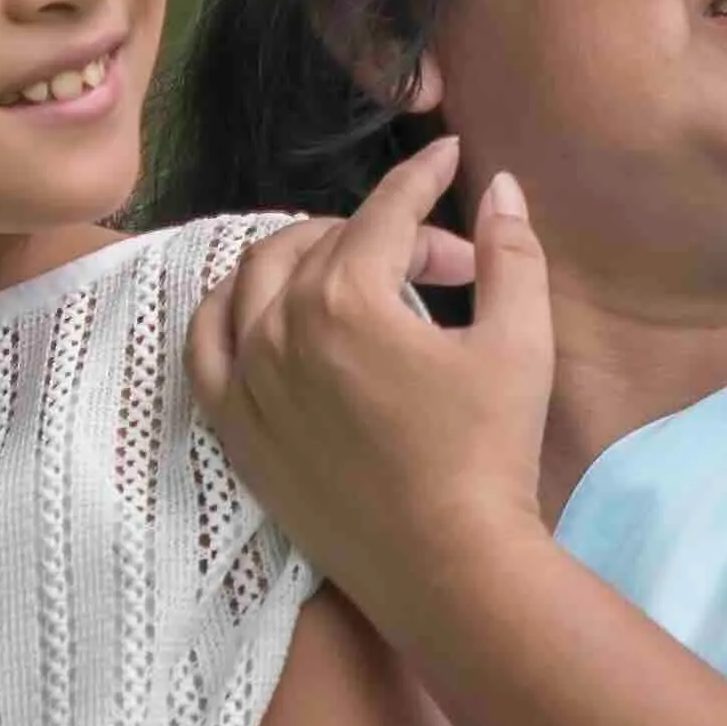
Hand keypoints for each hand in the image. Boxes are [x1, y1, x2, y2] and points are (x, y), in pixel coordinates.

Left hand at [186, 138, 556, 637]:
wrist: (448, 568)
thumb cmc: (490, 454)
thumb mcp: (519, 343)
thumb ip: (510, 253)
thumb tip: (498, 185)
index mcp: (347, 297)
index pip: (385, 212)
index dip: (424, 178)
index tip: (448, 157)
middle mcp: (280, 328)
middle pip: (328, 244)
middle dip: (391, 235)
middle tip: (449, 265)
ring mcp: (247, 381)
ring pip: (256, 280)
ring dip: (306, 256)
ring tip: (353, 266)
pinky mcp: (234, 429)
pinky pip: (207, 345)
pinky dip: (230, 310)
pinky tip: (263, 308)